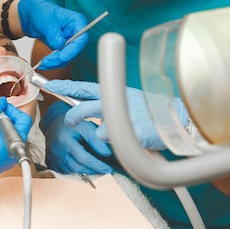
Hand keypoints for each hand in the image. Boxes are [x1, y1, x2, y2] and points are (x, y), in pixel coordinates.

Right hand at [0, 98, 31, 203]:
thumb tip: (1, 103)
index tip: (0, 108)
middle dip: (2, 119)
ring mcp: (7, 159)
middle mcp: (15, 152)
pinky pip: (0, 145)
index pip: (23, 118)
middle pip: (15, 127)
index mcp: (16, 141)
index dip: (11, 110)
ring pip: (6, 136)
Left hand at [17, 0, 86, 69]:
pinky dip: (53, 63)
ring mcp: (69, 41)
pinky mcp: (63, 48)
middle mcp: (75, 32)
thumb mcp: (47, 21)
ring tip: (43, 63)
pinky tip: (44, 64)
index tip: (63, 56)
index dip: (73, 49)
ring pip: (67, 57)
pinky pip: (60, 59)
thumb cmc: (42, 12)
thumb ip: (54, 34)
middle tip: (48, 61)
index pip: (81, 38)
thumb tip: (59, 45)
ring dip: (55, 62)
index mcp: (76, 21)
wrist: (33, 16)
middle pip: (74, 50)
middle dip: (61, 58)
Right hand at [39, 101, 112, 174]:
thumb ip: (96, 140)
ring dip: (85, 173)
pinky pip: (65, 173)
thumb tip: (107, 154)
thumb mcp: (86, 127)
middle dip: (93, 171)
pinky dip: (76, 172)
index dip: (97, 165)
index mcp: (65, 141)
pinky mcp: (51, 164)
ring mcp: (52, 159)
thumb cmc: (73, 126)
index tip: (108, 169)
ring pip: (71, 173)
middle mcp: (56, 152)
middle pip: (77, 168)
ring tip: (95, 168)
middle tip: (105, 171)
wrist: (54, 124)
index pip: (83, 158)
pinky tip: (83, 168)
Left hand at [45, 80, 187, 150]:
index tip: (50, 84)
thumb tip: (86, 110)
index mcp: (116, 92)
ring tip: (114, 134)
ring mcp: (125, 117)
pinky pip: (117, 142)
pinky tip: (133, 139)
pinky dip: (121, 144)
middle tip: (69, 120)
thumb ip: (108, 104)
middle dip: (74, 115)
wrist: (179, 118)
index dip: (67, 86)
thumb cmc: (151, 111)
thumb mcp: (127, 100)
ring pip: (100, 130)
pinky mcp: (133, 133)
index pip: (85, 87)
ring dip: (103, 135)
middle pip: (85, 107)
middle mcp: (118, 101)